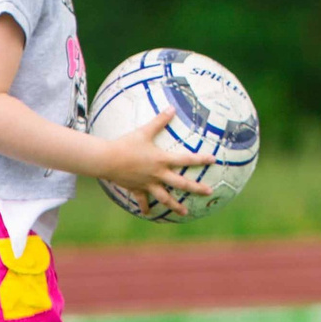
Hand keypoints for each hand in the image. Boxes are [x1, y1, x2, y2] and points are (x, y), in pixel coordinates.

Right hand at [99, 111, 214, 218]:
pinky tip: (149, 213)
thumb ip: (160, 120)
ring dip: (175, 206)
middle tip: (209, 192)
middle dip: (196, 188)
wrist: (107, 160)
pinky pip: (142, 200)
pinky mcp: (136, 189)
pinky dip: (145, 207)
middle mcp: (158, 174)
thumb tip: (172, 107)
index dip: (200, 159)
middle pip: (181, 184)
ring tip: (185, 213)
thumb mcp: (144, 131)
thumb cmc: (126, 144)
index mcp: (162, 160)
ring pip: (164, 198)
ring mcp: (148, 184)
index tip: (213, 160)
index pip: (186, 159)